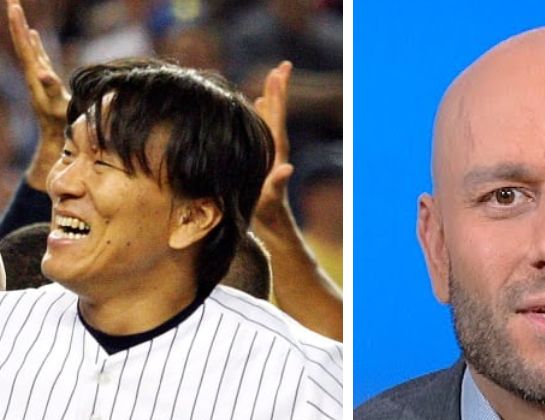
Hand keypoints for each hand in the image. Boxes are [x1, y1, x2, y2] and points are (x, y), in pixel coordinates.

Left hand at [6, 0, 68, 188]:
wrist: (57, 140)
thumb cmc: (62, 125)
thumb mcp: (59, 106)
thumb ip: (52, 88)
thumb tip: (42, 74)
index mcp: (35, 77)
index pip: (24, 46)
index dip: (18, 26)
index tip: (14, 6)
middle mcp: (33, 74)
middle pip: (22, 43)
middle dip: (17, 21)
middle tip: (12, 0)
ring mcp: (38, 78)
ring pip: (28, 48)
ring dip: (23, 30)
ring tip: (18, 13)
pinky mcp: (45, 82)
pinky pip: (37, 56)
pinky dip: (35, 43)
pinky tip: (34, 35)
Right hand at [252, 61, 295, 227]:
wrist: (271, 228)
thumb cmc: (267, 215)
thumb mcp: (271, 199)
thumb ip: (279, 183)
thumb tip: (288, 168)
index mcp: (276, 152)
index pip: (278, 117)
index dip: (278, 94)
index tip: (279, 72)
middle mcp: (276, 149)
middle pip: (278, 113)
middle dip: (278, 89)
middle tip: (282, 66)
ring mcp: (271, 153)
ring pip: (270, 120)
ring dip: (271, 99)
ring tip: (270, 81)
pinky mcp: (264, 158)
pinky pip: (262, 129)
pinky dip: (260, 114)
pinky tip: (257, 105)